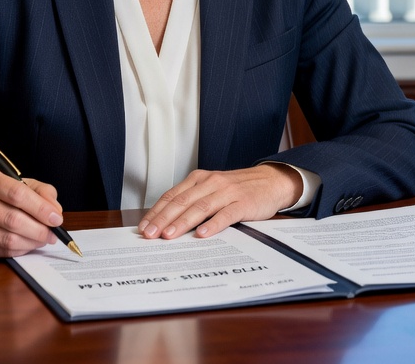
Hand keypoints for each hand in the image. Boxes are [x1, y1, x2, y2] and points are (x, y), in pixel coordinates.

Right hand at [0, 167, 63, 257]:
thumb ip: (41, 192)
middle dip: (39, 229)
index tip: (56, 218)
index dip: (40, 208)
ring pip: (8, 239)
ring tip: (43, 239)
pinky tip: (27, 244)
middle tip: (53, 234)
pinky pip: (1, 251)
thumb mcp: (17, 182)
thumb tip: (55, 211)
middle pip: (13, 220)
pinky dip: (20, 250)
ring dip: (32, 242)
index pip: (17, 194)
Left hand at [138, 164, 302, 239]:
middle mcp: (211, 183)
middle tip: (150, 234)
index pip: (172, 196)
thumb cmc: (238, 189)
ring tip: (169, 235)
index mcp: (199, 179)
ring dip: (182, 222)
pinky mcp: (243, 203)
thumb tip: (166, 222)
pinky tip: (202, 234)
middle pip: (182, 202)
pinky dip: (212, 225)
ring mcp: (227, 193)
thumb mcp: (212, 189)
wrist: (271, 181)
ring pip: (200, 207)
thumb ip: (192, 201)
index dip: (156, 212)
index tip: (143, 227)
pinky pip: (225, 215)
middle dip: (163, 219)